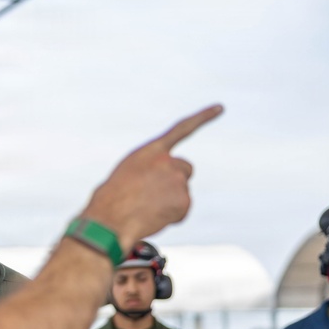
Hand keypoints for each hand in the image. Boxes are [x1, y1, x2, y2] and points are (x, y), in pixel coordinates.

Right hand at [83, 105, 222, 250]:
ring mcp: (177, 180)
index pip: (181, 130)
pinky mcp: (184, 201)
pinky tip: (152, 218)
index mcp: (149, 152)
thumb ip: (147, 172)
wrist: (109, 220)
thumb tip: (154, 187)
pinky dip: (170, 218)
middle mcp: (167, 161)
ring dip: (169, 203)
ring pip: (182, 193)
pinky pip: (181, 212)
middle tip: (154, 197)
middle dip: (175, 182)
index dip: (202, 118)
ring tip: (145, 210)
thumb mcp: (125, 176)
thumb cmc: (109, 201)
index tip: (220, 108)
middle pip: (185, 170)